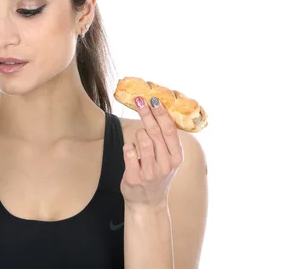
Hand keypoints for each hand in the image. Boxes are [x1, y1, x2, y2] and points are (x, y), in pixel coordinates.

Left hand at [121, 96, 183, 210]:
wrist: (148, 203)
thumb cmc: (157, 175)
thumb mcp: (169, 159)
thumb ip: (166, 140)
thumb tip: (159, 110)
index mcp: (176, 158)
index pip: (169, 130)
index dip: (161, 113)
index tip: (154, 100)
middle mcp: (166, 165)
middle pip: (155, 132)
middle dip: (146, 113)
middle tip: (140, 101)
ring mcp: (150, 172)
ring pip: (142, 140)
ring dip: (138, 134)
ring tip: (139, 139)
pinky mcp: (135, 177)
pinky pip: (128, 151)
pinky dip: (128, 146)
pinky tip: (131, 150)